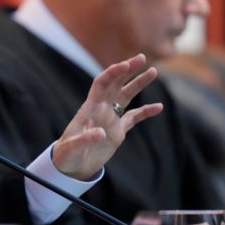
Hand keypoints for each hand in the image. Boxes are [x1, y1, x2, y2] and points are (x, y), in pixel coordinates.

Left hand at [52, 53, 162, 179]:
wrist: (69, 167)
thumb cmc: (66, 155)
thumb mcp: (72, 148)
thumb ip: (85, 139)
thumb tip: (100, 133)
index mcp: (89, 109)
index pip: (101, 84)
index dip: (113, 73)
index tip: (126, 65)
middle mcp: (100, 110)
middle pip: (116, 84)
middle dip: (128, 70)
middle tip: (142, 57)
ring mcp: (110, 119)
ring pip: (126, 96)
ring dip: (138, 84)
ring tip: (153, 71)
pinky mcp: (117, 132)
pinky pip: (133, 118)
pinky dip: (145, 112)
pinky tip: (158, 107)